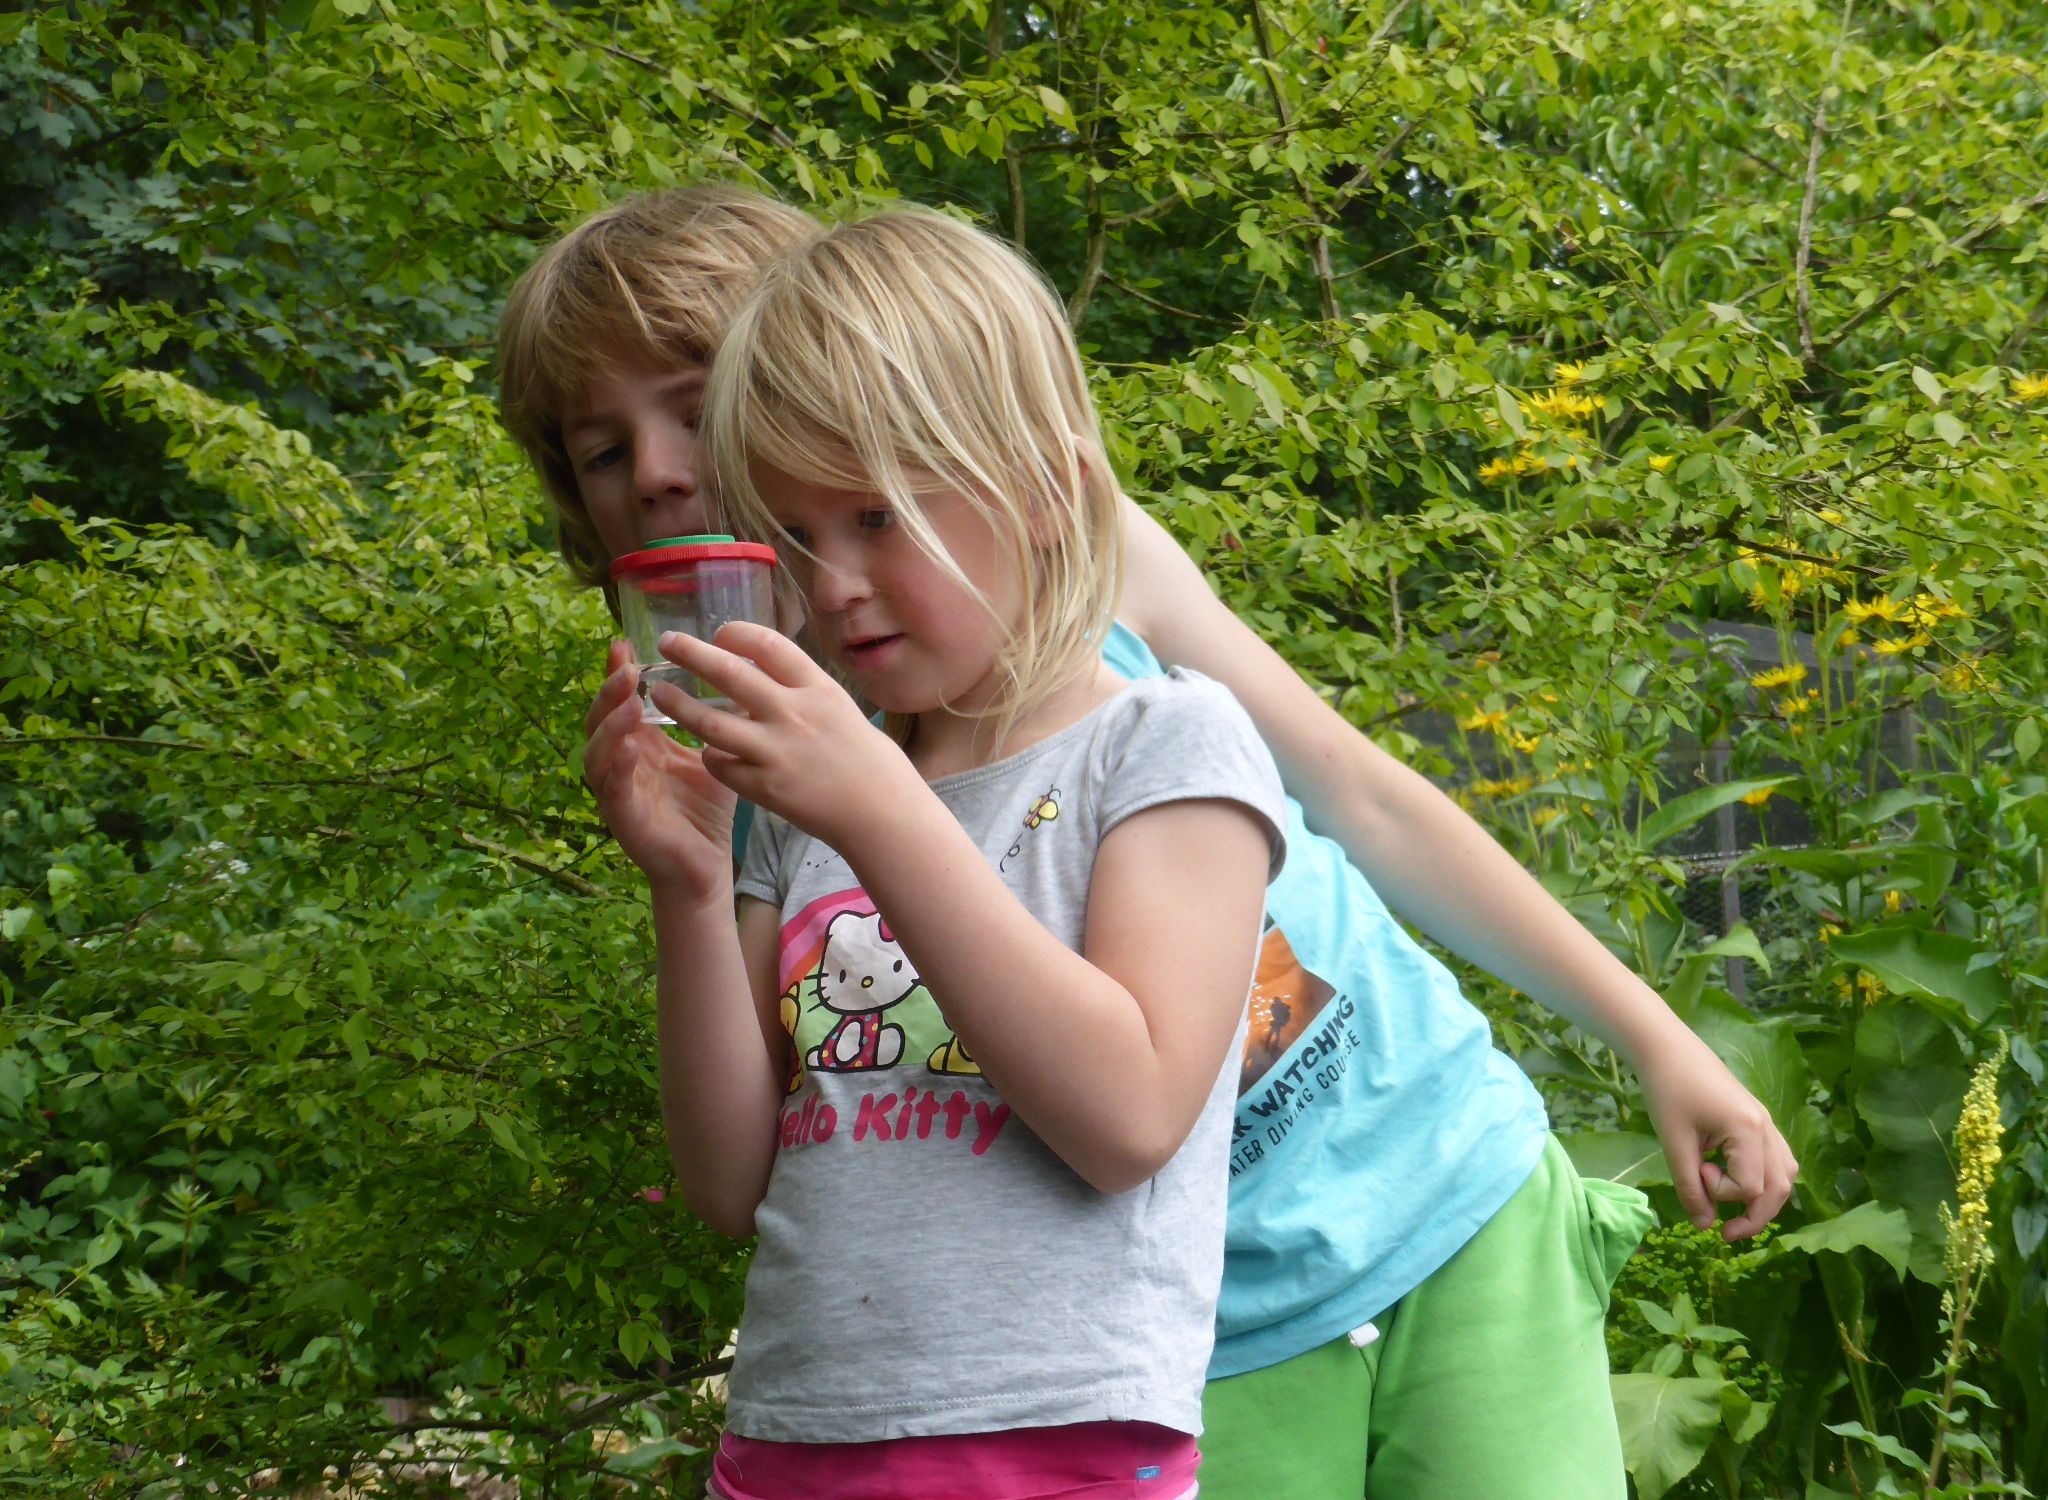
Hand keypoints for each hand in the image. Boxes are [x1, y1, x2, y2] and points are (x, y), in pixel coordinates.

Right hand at [582, 639, 737, 900]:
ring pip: (597, 753)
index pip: (620, 703)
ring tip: (627, 702)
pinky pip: (613, 791)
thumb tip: (730, 678)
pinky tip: (627, 750)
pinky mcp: (623, 821)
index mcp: (640, 746)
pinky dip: (616, 769)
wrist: (707, 865)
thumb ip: (711, 722)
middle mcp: (621, 765)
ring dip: (610, 726)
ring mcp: (617, 792)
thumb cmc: (706, 810)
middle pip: (600, 721)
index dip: (617, 675)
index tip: (623, 644)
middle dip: (609, 693)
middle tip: (626, 668)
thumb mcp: (710, 756)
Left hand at [650, 622, 920, 850]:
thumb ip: (803, 689)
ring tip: (661, 694)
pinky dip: (710, 756)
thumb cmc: (870, 762)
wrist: (883, 815)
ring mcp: (777, 752)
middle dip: (691, 653)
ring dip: (680, 705)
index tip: (719, 633)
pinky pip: (721, 765)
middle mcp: (795, 714)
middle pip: (729, 672)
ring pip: (711, 722)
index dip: (736, 633)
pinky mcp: (765, 788)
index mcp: (819, 689)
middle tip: (667, 642)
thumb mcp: (842, 709)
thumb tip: (764, 669)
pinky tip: (708, 751)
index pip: (768, 644)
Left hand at [1638, 1030, 1799, 1239]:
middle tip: (1725, 1233)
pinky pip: (1776, 1157)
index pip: (1751, 1187)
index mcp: (1749, 1129)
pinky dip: (1763, 1177)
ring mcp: (1766, 1121)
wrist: (1666, 1047)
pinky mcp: (1758, 1119)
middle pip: (1781, 1187)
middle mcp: (1767, 1126)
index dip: (1722, 1193)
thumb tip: (1704, 1227)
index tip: (1694, 1173)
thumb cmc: (1666, 1090)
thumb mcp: (1674, 1143)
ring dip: (1764, 1198)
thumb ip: (1690, 1188)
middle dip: (1756, 1216)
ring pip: (1785, 1174)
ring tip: (1733, 1209)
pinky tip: (1736, 1180)